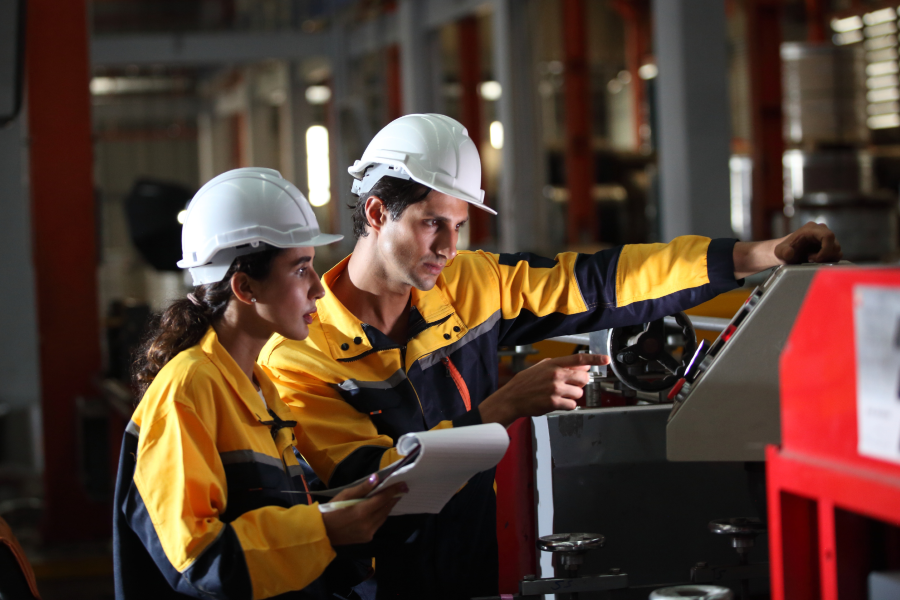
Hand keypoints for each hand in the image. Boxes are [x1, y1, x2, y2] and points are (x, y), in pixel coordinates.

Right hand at [321, 475, 406, 545]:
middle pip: (385, 508)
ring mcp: (368, 533)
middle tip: (402, 488)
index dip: (393, 490)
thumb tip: (376, 478)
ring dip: (389, 506)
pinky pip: (378, 524)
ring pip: (384, 517)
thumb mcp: (345, 495)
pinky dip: (382, 515)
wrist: (322, 532)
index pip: (382, 499)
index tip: (403, 484)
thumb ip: (362, 488)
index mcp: (362, 512)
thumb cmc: (331, 510)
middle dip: (394, 498)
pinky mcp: (367, 538)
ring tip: (393, 496)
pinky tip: (381, 508)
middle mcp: (368, 524)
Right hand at [478, 353, 609, 426]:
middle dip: (581, 383)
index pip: (578, 359)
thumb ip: (563, 365)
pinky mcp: (554, 403)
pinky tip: (557, 402)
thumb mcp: (543, 367)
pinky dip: (568, 405)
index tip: (606, 360)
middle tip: (571, 385)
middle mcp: (556, 375)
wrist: (513, 398)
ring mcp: (555, 389)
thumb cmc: (526, 382)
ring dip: (573, 396)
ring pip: (579, 393)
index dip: (595, 359)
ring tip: (559, 394)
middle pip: (584, 379)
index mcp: (553, 364)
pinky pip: (572, 405)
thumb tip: (583, 366)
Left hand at [774, 221, 841, 263]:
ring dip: (826, 258)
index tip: (813, 259)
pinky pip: (836, 254)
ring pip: (837, 250)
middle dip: (824, 256)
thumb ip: (783, 252)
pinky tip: (816, 260)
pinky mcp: (830, 245)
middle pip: (835, 245)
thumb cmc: (783, 251)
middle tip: (810, 260)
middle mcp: (821, 230)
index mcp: (811, 229)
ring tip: (811, 260)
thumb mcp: (780, 252)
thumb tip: (789, 253)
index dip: (825, 250)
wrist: (785, 253)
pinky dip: (828, 260)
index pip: (828, 236)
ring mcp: (826, 237)